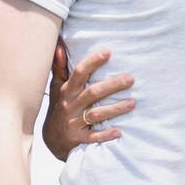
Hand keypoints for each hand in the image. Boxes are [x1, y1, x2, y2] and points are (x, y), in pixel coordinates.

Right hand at [41, 39, 134, 160]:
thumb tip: (60, 46)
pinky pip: (92, 137)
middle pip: (92, 93)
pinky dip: (104, 135)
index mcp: (67, 91)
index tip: (108, 52)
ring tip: (133, 103)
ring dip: (114, 109)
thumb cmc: (59, 107)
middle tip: (131, 78)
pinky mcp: (77, 138)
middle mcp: (70, 105)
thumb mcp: (57, 87)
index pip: (79, 73)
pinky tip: (119, 132)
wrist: (52, 138)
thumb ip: (60, 67)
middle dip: (112, 85)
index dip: (93, 62)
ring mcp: (73, 122)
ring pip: (95, 114)